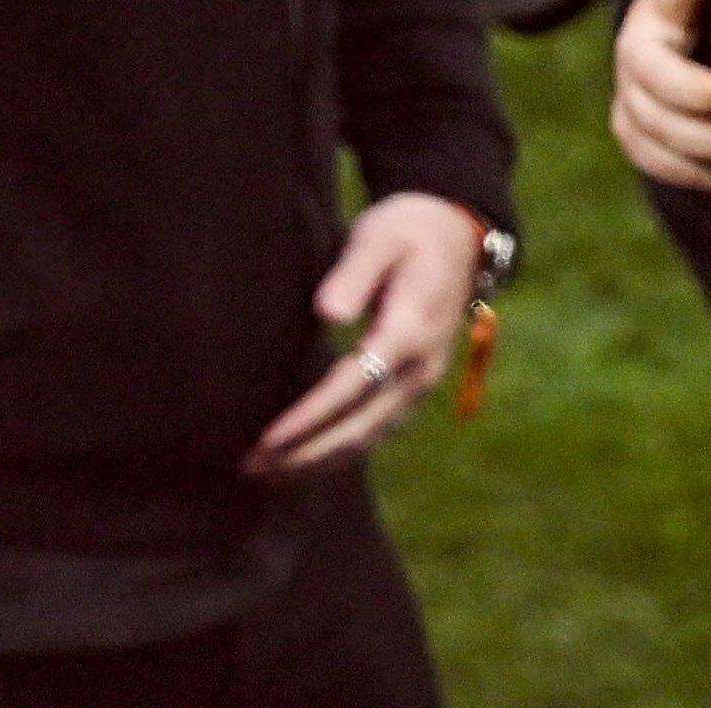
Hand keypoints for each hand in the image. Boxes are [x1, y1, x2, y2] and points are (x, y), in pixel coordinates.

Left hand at [245, 194, 483, 478]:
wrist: (458, 237)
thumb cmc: (408, 230)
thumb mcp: (380, 236)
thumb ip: (355, 272)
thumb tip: (328, 313)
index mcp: (408, 332)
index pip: (350, 387)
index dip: (309, 418)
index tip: (268, 438)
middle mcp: (418, 370)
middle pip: (358, 428)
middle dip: (305, 454)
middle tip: (251, 467)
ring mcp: (421, 385)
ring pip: (367, 440)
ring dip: (317, 462)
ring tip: (267, 473)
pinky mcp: (413, 390)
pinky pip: (374, 432)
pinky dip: (337, 453)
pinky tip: (303, 462)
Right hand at [611, 0, 710, 187]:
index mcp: (648, 26)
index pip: (657, 71)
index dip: (700, 94)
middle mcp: (631, 68)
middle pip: (653, 119)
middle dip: (709, 140)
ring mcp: (632, 105)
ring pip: (653, 153)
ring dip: (709, 171)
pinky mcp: (647, 135)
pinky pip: (669, 169)